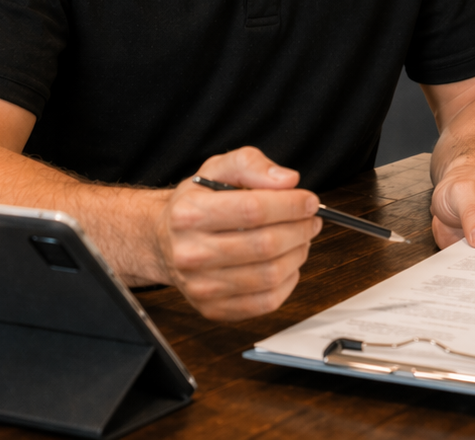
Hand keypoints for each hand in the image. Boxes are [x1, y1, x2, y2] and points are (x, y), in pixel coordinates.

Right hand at [154, 146, 321, 320]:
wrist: (164, 241)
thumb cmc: (196, 203)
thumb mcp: (217, 169)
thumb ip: (251, 165)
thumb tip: (288, 180)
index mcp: (190, 214)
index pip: (253, 209)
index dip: (291, 205)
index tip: (309, 201)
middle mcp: (191, 253)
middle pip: (265, 245)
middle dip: (300, 230)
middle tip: (311, 220)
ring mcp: (201, 286)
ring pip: (269, 275)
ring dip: (298, 254)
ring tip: (301, 239)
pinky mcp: (213, 309)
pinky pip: (266, 302)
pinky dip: (288, 281)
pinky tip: (287, 263)